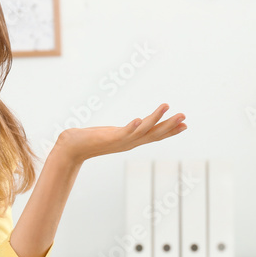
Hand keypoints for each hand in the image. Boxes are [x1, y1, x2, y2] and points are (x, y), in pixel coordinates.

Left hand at [54, 104, 185, 162]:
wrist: (71, 149)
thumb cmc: (87, 141)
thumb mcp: (110, 135)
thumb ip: (121, 132)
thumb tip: (128, 126)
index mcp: (131, 140)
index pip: (155, 135)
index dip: (170, 131)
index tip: (184, 124)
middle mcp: (129, 142)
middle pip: (154, 134)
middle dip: (170, 125)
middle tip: (184, 116)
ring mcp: (121, 141)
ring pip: (143, 130)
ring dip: (156, 119)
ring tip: (167, 106)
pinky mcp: (110, 138)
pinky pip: (124, 132)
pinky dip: (132, 126)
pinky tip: (138, 118)